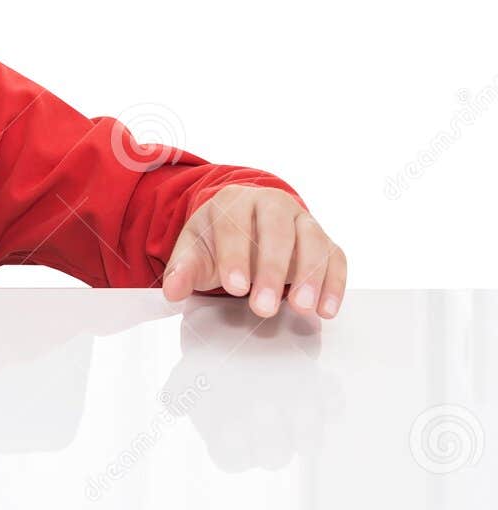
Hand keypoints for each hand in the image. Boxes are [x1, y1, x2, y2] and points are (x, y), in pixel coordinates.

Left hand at [161, 185, 345, 318]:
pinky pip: (335, 257)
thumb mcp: (195, 251)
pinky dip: (334, 283)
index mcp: (234, 200)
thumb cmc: (218, 241)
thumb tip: (172, 290)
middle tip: (264, 307)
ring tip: (301, 308)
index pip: (235, 225)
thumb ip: (183, 269)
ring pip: (312, 240)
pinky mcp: (324, 240)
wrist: (244, 227)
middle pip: (277, 231)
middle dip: (271, 270)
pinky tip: (326, 309)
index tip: (235, 288)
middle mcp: (272, 203)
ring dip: (309, 276)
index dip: (235, 257)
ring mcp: (302, 219)